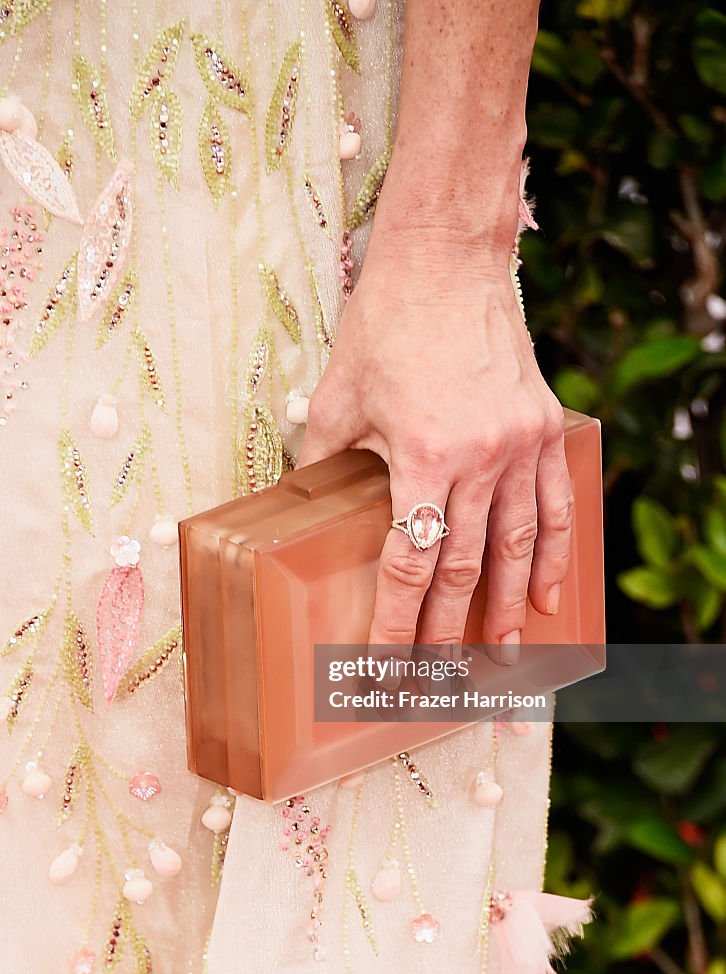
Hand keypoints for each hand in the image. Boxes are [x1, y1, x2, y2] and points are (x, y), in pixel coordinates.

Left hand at [298, 240, 573, 664]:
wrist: (447, 262)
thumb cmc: (387, 323)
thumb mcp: (340, 394)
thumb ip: (323, 458)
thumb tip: (303, 502)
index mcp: (424, 454)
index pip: (412, 561)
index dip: (399, 622)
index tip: (390, 665)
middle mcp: (481, 458)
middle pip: (465, 567)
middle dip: (450, 630)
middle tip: (442, 677)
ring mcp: (520, 444)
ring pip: (517, 545)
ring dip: (508, 607)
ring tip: (502, 655)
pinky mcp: (543, 428)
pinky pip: (554, 504)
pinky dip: (554, 553)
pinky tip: (548, 594)